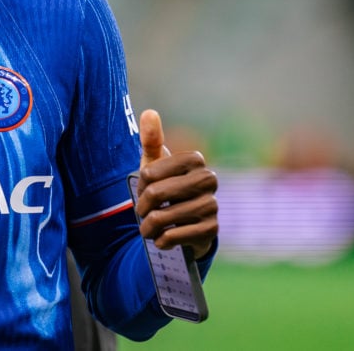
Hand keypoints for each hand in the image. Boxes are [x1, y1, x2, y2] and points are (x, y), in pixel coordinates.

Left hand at [132, 110, 218, 259]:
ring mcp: (212, 206)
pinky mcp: (212, 230)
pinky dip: (161, 240)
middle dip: (142, 205)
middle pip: (157, 193)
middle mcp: (209, 180)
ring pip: (163, 217)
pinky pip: (175, 236)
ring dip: (148, 226)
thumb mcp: (154, 163)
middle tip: (142, 211)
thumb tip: (149, 112)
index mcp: (195, 160)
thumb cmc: (165, 186)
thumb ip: (151, 140)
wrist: (182, 223)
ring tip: (148, 227)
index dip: (141, 183)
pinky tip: (161, 240)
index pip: (151, 172)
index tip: (144, 187)